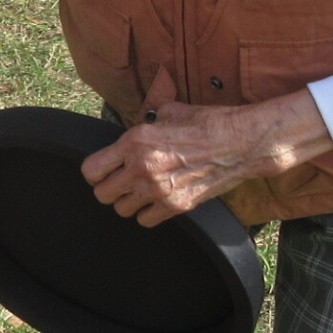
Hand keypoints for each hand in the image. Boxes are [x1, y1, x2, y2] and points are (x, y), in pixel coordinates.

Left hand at [81, 92, 332, 225]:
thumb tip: (140, 127)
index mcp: (135, 141)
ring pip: (121, 210)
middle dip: (109, 188)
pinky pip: (145, 220)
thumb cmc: (208, 123)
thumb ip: (147, 123)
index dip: (95, 172)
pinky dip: (147, 214)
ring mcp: (158, 190)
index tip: (102, 171)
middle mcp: (142, 168)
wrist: (240, 142)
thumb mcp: (170, 111)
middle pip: (102, 194)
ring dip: (128, 202)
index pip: (92, 169)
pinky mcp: (176, 206)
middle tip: (121, 182)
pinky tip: (156, 201)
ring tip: (140, 192)